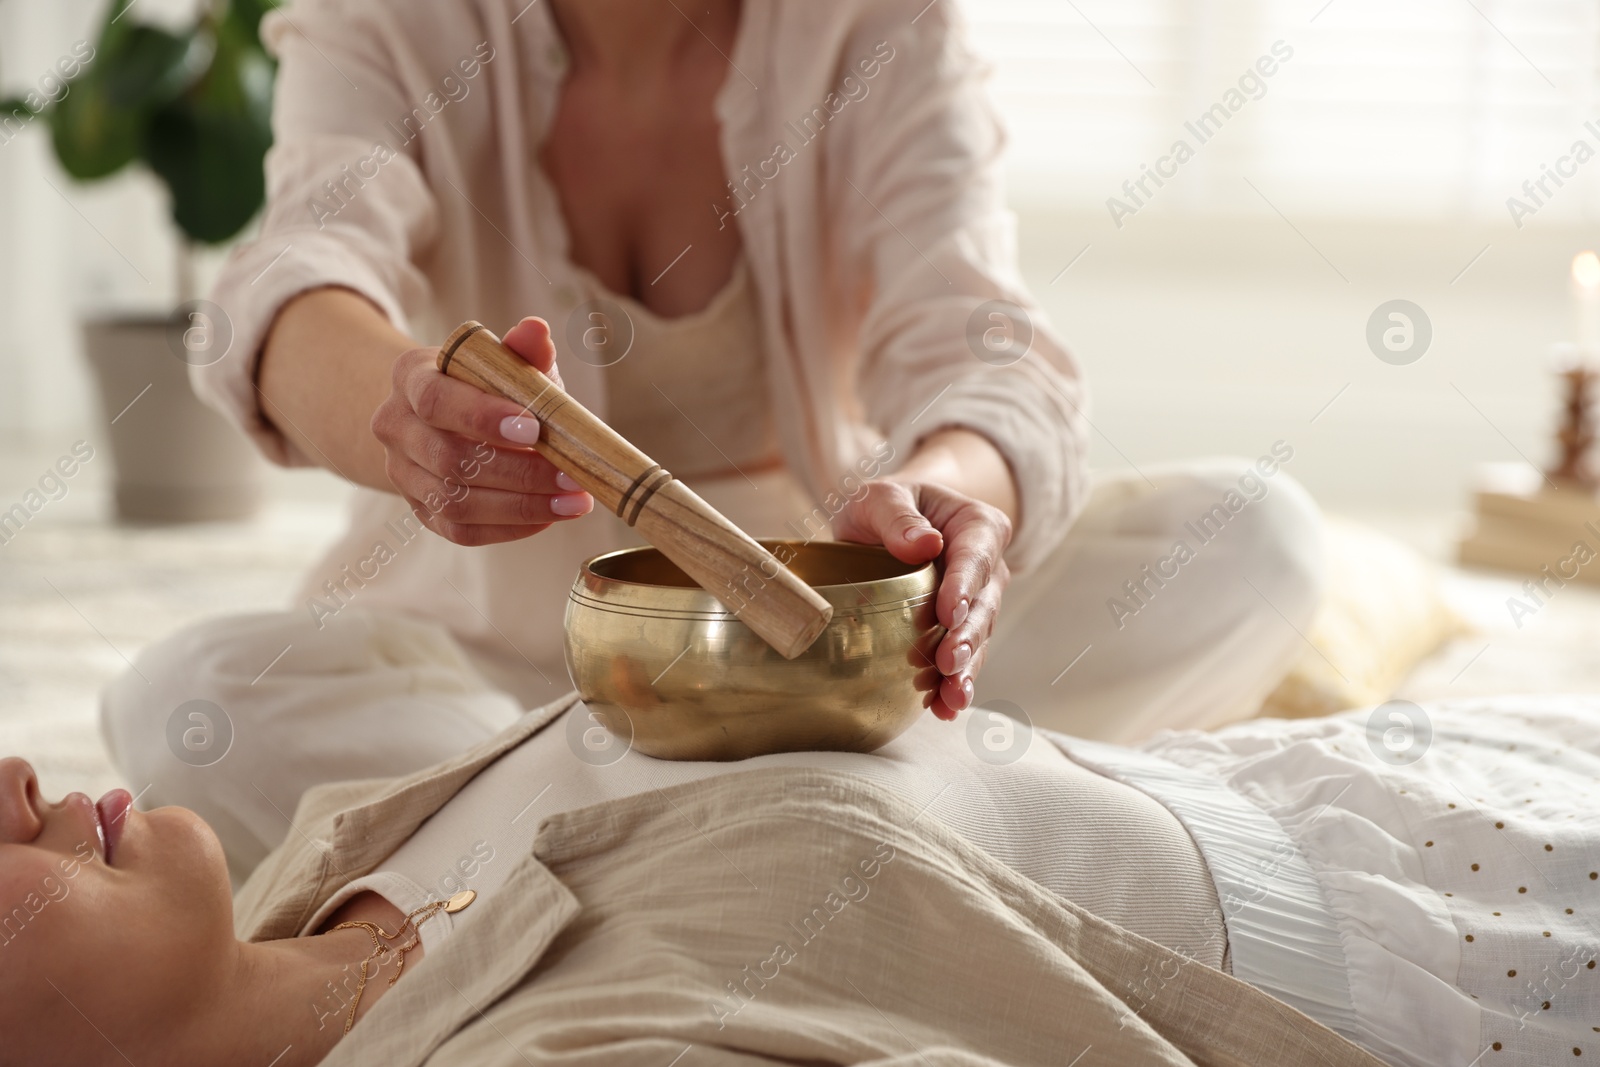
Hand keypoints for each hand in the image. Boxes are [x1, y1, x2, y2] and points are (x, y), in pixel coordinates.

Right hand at [370, 317, 593, 545]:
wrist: (440, 418)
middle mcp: (395, 426)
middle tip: (572, 477)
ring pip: (454, 502)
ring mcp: (403, 473)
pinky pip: (460, 530)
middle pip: (449, 459)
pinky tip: (548, 517)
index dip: (482, 418)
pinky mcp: (420, 510)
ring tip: (572, 502)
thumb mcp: (499, 362)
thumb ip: (520, 350)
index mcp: (411, 377)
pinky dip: (508, 528)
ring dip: (520, 507)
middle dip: (518, 473)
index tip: (534, 430)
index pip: (435, 401)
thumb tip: (537, 331)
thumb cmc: (481, 386)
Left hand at [832, 481, 1012, 720]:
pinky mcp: (961, 629)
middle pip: (983, 605)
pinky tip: (943, 708)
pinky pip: (962, 658)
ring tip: (951, 697)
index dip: (965, 587)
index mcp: (978, 526)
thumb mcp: (881, 496)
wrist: (889, 524)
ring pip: (978, 638)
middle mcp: (988, 566)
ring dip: (965, 669)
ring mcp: (977, 601)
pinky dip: (952, 684)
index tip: (949, 613)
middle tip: (949, 662)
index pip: (976, 557)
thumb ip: (897, 516)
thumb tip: (924, 544)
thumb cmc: (886, 506)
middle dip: (967, 637)